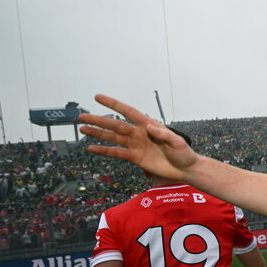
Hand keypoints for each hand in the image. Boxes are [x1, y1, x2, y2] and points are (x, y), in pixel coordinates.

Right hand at [79, 95, 197, 179]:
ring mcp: (136, 145)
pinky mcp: (135, 157)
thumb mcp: (177, 142)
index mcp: (149, 125)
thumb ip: (163, 134)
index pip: (128, 112)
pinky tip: (92, 148)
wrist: (185, 169)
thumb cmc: (183, 153)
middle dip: (99, 120)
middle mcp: (139, 133)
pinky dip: (104, 151)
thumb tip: (148, 127)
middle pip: (116, 125)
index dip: (113, 105)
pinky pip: (117, 152)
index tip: (98, 97)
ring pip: (113, 138)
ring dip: (98, 134)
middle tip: (82, 116)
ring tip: (82, 129)